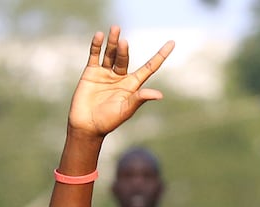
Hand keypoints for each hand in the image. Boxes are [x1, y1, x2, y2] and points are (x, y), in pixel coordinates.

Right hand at [67, 25, 174, 139]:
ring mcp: (106, 73)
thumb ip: (140, 98)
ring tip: (115, 29)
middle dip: (124, 50)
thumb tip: (159, 95)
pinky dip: (97, 46)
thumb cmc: (109, 120)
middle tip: (124, 42)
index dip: (161, 55)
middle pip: (125, 58)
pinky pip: (95, 55)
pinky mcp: (91, 72)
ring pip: (111, 53)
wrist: (87, 125)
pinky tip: (100, 36)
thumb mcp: (126, 109)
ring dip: (113, 42)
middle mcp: (121, 76)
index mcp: (133, 85)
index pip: (150, 67)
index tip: (172, 42)